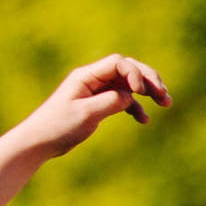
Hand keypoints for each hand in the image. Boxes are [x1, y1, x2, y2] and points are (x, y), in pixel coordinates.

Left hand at [14, 55, 170, 157]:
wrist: (39, 142)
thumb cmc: (57, 127)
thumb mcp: (85, 115)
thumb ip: (109, 102)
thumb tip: (130, 96)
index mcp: (86, 76)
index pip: (118, 63)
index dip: (135, 73)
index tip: (142, 92)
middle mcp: (93, 79)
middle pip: (127, 70)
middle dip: (148, 79)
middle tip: (164, 94)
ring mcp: (97, 91)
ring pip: (128, 85)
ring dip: (147, 92)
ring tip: (166, 102)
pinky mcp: (99, 105)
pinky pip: (123, 100)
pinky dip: (135, 107)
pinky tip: (145, 120)